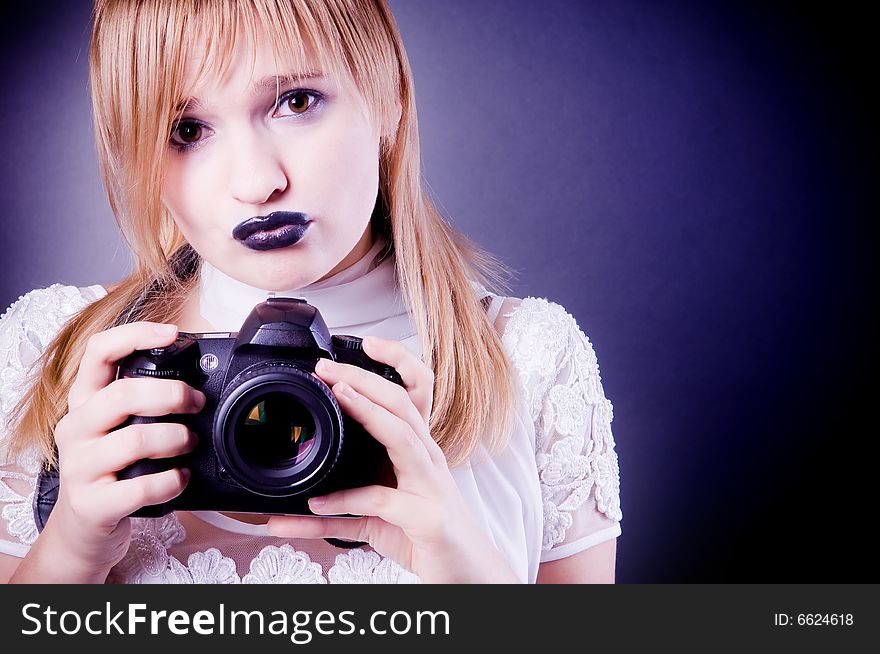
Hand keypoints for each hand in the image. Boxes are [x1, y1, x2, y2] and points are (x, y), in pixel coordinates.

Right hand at [46, 321, 201, 577]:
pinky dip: (172, 481)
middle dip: (172, 395)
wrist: (85, 530)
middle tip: (197, 403)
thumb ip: (144, 403)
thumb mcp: (119, 429)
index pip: (98, 352)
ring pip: (135, 440)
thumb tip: (198, 380)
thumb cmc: (114, 470)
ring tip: (190, 443)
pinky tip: (181, 478)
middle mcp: (75, 429)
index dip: (135, 335)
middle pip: (123, 394)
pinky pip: (142, 486)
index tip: (172, 334)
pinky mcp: (92, 504)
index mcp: (84, 402)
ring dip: (176, 439)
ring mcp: (79, 467)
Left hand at [266, 336, 519, 582]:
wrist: (466, 573)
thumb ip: (345, 505)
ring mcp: (430, 486)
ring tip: (338, 398)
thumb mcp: (382, 514)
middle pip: (402, 405)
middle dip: (364, 380)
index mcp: (418, 450)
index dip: (392, 365)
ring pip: (402, 437)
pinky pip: (382, 503)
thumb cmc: (424, 534)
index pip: (412, 393)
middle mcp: (427, 460)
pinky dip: (346, 501)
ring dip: (368, 413)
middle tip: (327, 368)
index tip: (358, 347)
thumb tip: (299, 506)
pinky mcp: (427, 519)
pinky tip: (318, 505)